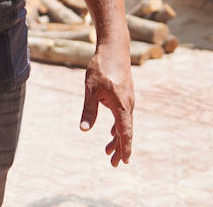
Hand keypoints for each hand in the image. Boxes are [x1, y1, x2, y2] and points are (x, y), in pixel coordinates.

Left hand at [80, 44, 133, 166]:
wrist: (114, 49)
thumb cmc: (101, 67)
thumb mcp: (90, 89)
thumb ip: (89, 110)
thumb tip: (84, 129)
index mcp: (121, 105)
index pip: (125, 132)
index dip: (125, 148)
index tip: (124, 162)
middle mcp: (128, 105)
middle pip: (126, 131)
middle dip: (120, 148)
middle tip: (114, 164)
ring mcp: (128, 100)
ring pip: (124, 124)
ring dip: (118, 138)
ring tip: (108, 151)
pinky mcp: (124, 96)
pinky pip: (123, 116)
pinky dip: (118, 127)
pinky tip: (113, 133)